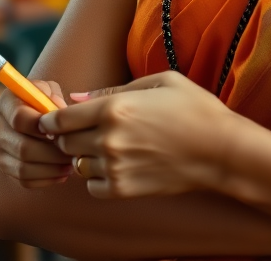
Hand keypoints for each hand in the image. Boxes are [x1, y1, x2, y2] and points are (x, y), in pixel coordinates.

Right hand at [0, 79, 70, 188]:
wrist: (32, 120)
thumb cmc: (45, 101)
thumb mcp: (50, 91)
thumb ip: (53, 97)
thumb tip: (60, 111)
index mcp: (6, 103)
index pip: (19, 118)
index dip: (42, 126)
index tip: (61, 129)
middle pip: (23, 147)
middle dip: (52, 152)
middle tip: (74, 152)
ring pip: (24, 168)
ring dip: (51, 168)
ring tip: (72, 163)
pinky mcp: (5, 169)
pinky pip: (24, 180)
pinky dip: (46, 179)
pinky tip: (63, 172)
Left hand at [38, 69, 233, 198]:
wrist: (219, 150)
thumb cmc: (193, 108)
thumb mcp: (158, 82)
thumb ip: (113, 89)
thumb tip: (78, 98)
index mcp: (114, 108)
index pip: (61, 118)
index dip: (52, 117)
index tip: (54, 116)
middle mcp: (109, 140)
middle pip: (64, 143)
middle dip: (68, 135)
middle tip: (84, 128)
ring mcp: (115, 168)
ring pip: (77, 164)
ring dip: (85, 155)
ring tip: (108, 144)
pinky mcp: (123, 189)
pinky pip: (92, 185)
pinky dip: (97, 176)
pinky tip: (117, 163)